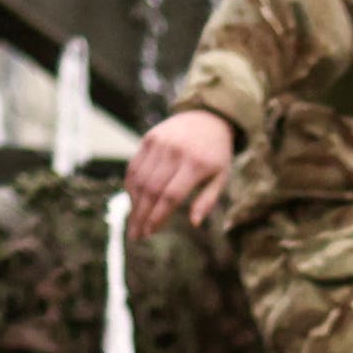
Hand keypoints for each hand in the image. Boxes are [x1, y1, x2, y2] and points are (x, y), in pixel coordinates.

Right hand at [123, 108, 237, 239]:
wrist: (207, 117)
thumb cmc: (216, 154)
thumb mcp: (221, 177)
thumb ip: (208, 200)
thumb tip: (194, 223)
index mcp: (196, 164)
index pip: (170, 195)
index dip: (158, 216)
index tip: (149, 233)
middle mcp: (175, 152)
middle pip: (151, 189)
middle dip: (141, 216)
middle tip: (135, 235)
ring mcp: (159, 143)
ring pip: (139, 179)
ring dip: (133, 204)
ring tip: (133, 223)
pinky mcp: (148, 138)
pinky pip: (134, 165)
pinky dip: (131, 185)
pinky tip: (132, 201)